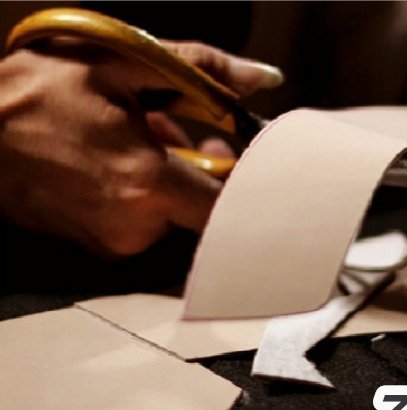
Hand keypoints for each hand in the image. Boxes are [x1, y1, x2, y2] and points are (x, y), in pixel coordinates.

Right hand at [0, 40, 281, 255]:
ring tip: (146, 135)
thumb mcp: (119, 62)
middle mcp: (137, 228)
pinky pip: (147, 221)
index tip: (242, 147)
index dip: (248, 176)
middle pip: (207, 208)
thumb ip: (201, 69)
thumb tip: (265, 77)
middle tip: (194, 130)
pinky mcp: (99, 247)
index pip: (233, 203)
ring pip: (176, 212)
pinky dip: (150, 191)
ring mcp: (115, 243)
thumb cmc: (36, 92)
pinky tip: (124, 158)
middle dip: (210, 168)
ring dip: (177, 175)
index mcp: (149, 185)